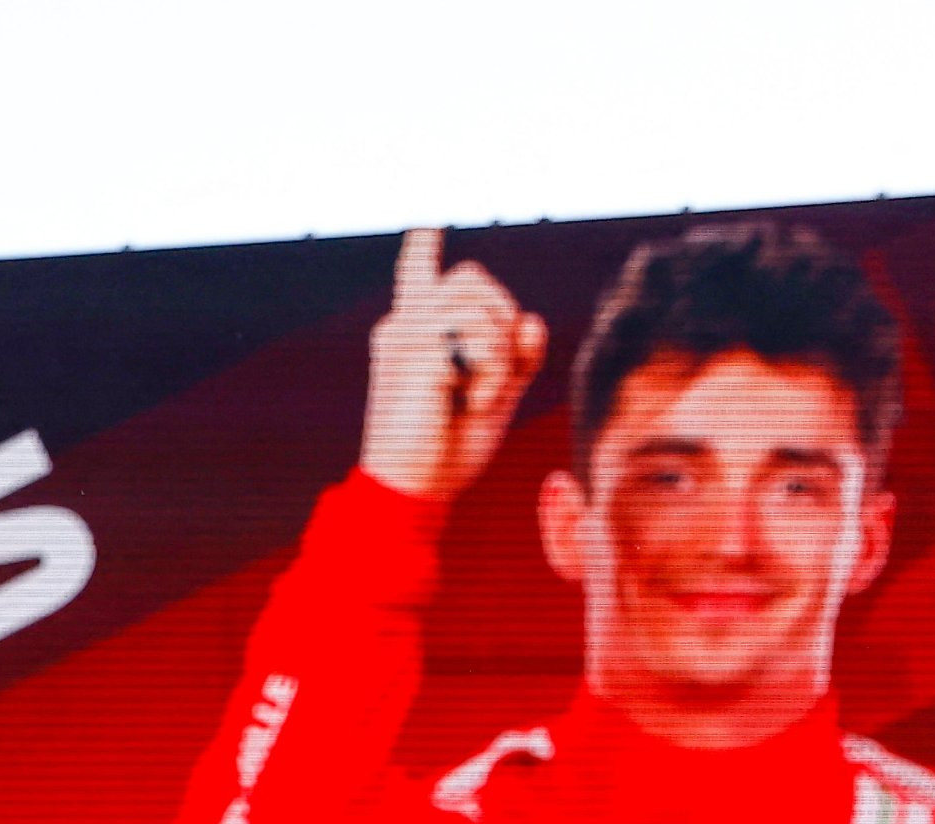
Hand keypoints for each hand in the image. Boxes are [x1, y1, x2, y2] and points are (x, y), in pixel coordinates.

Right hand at [358, 227, 546, 504]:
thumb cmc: (450, 447)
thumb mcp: (497, 393)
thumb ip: (518, 354)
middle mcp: (403, 328)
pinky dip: (494, 370)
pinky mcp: (416, 349)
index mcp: (415, 337)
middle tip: (496, 370)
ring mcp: (406, 334)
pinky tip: (473, 400)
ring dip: (500, 350)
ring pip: (480, 302)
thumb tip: (531, 320)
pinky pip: (482, 336)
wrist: (416, 486)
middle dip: (502, 317)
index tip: (425, 225)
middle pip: (472, 278)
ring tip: (481, 393)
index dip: (420, 251)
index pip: (417, 280)